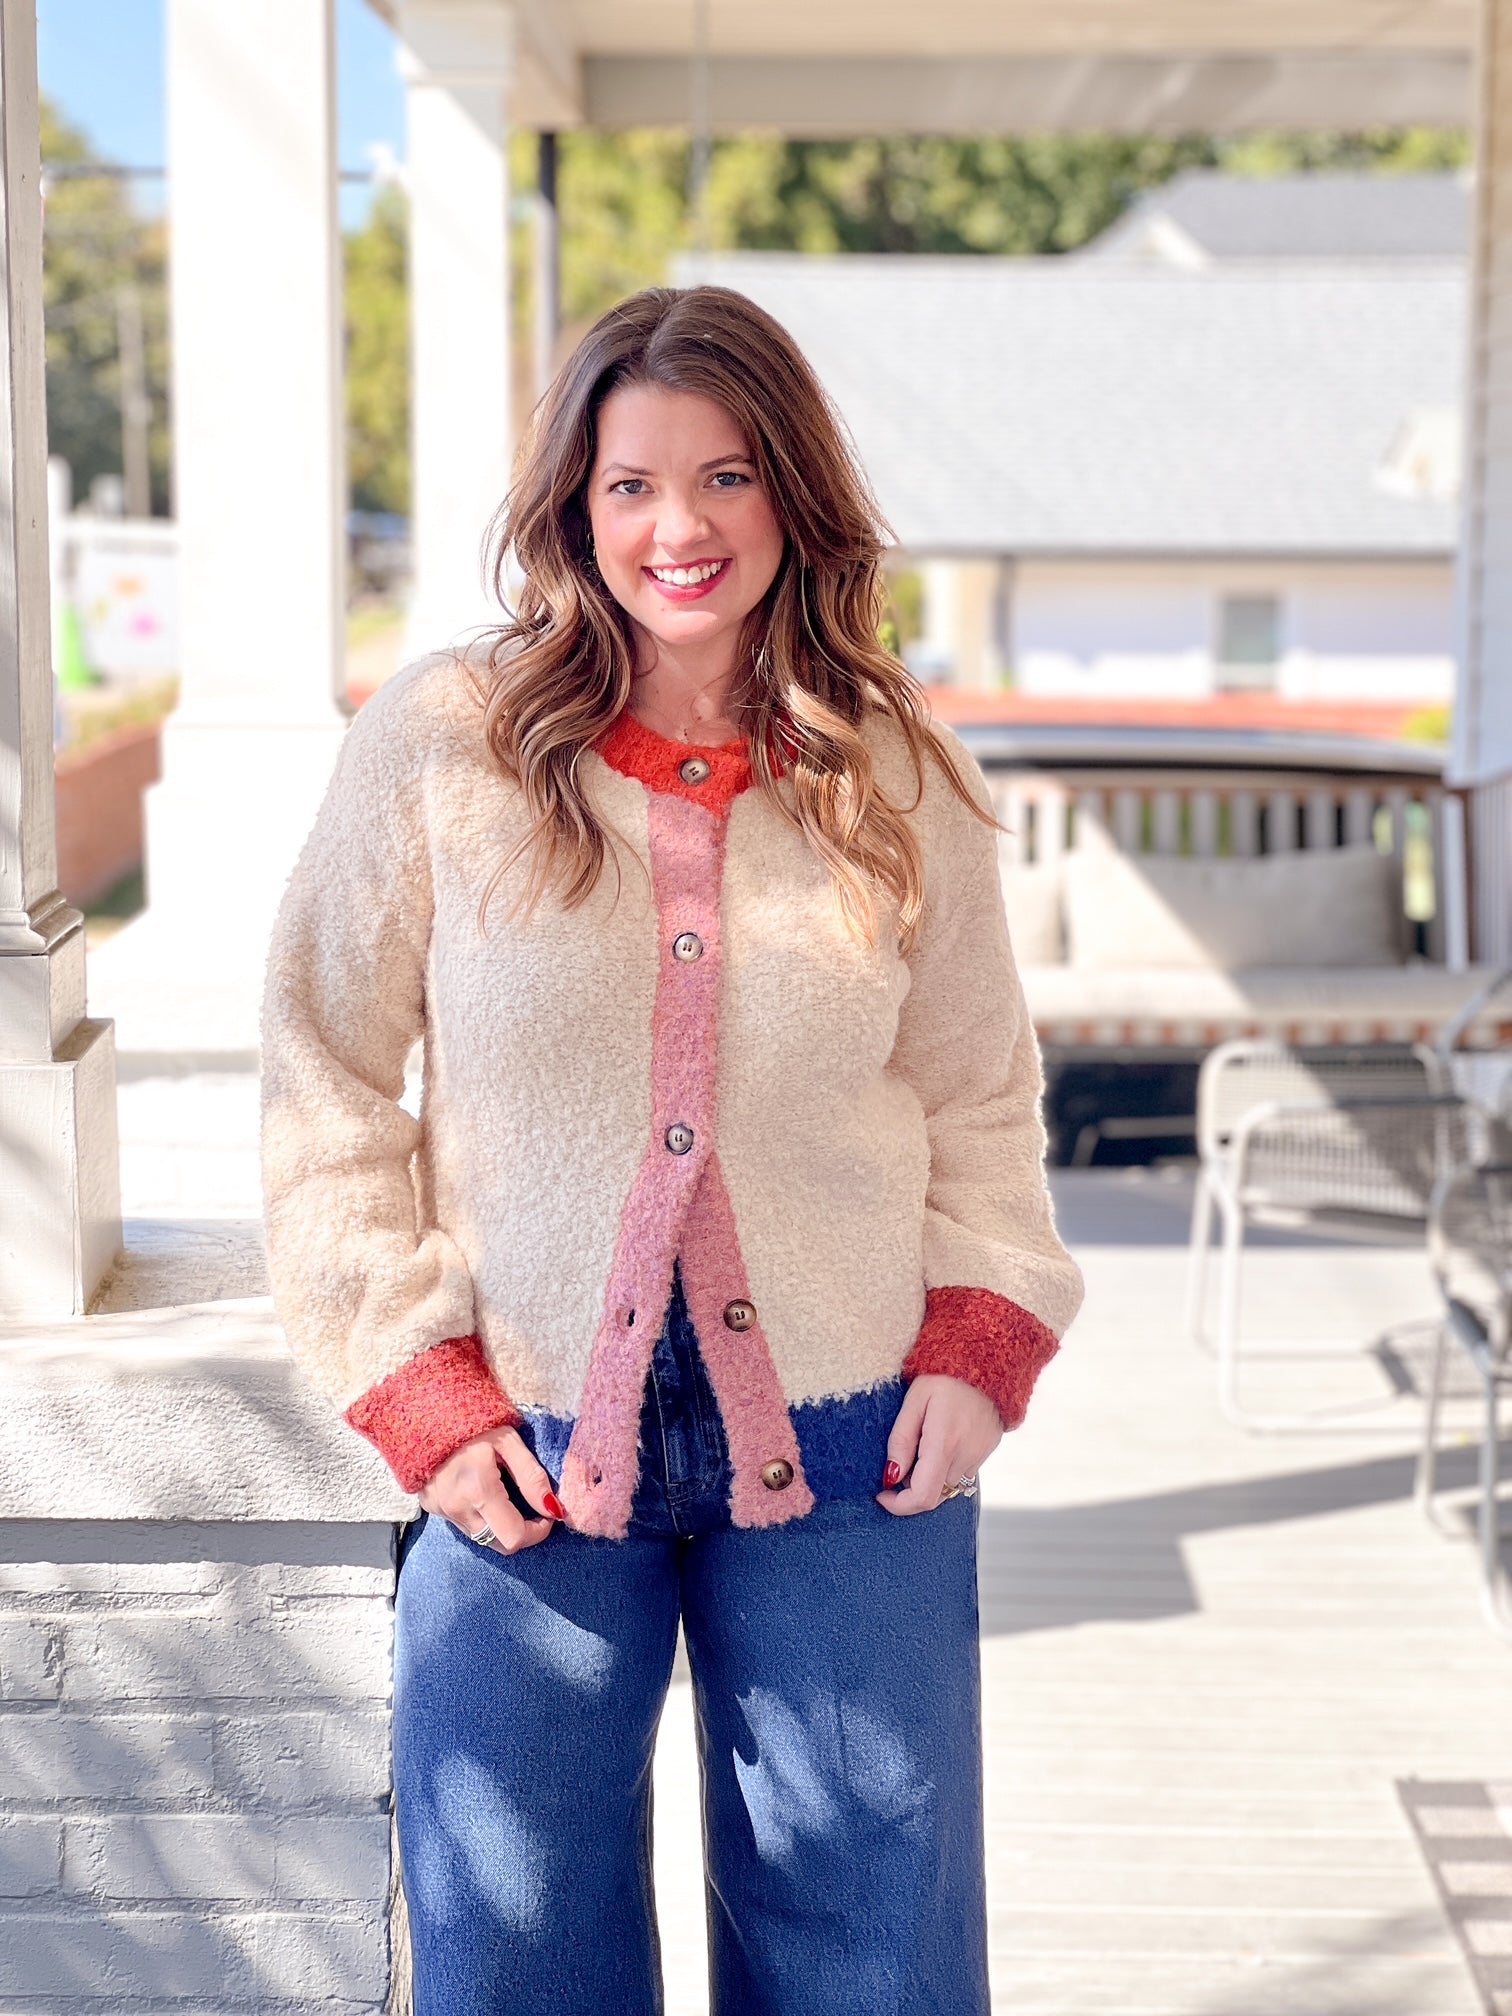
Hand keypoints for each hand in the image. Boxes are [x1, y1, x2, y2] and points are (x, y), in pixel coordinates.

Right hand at [419, 1426, 564, 1552]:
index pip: (514, 1537)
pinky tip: (480, 1490)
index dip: (537, 1532)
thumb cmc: (472, 1420)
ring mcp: (441, 1510)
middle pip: (498, 1545)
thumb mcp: (508, 1441)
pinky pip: (463, 1525)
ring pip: (481, 1537)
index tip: (546, 1514)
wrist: (425, 1409)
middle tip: (530, 1509)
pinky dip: (480, 1516)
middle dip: (520, 1532)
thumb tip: (553, 1509)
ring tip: (504, 1494)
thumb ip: (532, 1477)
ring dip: (500, 1525)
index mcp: (478, 1491)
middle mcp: (457, 1508)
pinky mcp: (431, 1508)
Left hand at [876, 1374, 1002, 1515]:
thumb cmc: (944, 1376)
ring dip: (929, 1478)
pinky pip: (962, 1473)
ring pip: (948, 1486)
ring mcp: (979, 1456)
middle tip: (899, 1462)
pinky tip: (941, 1440)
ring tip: (921, 1444)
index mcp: (944, 1444)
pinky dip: (945, 1468)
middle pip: (934, 1496)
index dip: (899, 1505)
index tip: (882, 1493)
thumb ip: (901, 1440)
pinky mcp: (987, 1452)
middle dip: (911, 1489)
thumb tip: (891, 1477)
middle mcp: (965, 1456)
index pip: (923, 1497)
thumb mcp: (914, 1400)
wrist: (988, 1359)